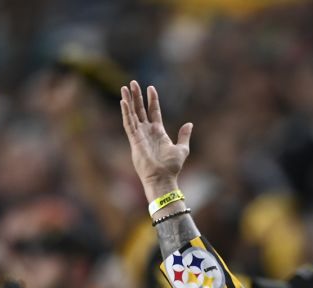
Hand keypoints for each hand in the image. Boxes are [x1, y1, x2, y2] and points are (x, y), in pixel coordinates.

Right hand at [119, 80, 192, 196]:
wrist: (163, 178)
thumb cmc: (172, 167)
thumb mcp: (182, 149)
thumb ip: (184, 136)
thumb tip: (189, 124)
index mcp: (158, 132)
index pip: (154, 111)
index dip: (152, 100)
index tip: (151, 87)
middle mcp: (147, 132)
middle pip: (140, 110)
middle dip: (136, 96)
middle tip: (132, 83)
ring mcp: (140, 135)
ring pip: (132, 114)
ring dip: (128, 101)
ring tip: (125, 88)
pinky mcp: (134, 140)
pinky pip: (128, 124)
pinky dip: (126, 113)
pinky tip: (123, 102)